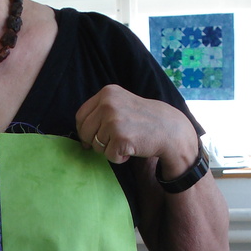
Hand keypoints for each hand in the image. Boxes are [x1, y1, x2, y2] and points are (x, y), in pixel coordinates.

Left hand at [75, 84, 197, 174]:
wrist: (170, 129)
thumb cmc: (144, 120)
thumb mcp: (121, 104)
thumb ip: (101, 113)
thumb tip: (82, 138)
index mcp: (107, 93)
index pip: (81, 115)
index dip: (84, 130)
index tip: (92, 138)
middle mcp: (108, 104)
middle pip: (85, 132)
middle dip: (95, 142)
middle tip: (113, 141)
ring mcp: (114, 120)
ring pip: (96, 146)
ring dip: (110, 149)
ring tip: (127, 141)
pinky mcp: (121, 138)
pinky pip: (109, 156)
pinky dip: (119, 158)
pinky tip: (131, 148)